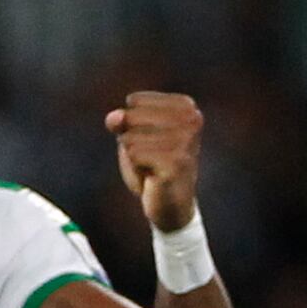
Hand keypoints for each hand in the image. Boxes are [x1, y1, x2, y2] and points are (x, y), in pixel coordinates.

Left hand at [105, 91, 203, 233]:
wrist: (170, 206)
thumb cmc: (151, 166)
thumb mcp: (132, 136)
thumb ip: (120, 121)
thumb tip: (115, 118)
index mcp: (185, 106)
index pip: (134, 101)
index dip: (132, 124)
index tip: (152, 142)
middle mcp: (191, 120)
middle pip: (131, 117)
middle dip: (132, 140)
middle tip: (151, 158)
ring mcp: (186, 141)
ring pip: (130, 138)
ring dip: (135, 157)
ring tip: (152, 168)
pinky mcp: (176, 162)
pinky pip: (134, 154)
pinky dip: (136, 169)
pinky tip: (153, 177)